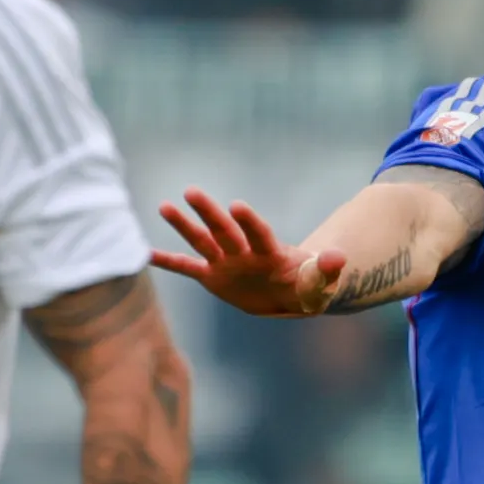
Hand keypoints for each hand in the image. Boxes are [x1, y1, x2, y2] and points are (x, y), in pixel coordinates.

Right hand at [153, 191, 356, 317]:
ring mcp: (226, 262)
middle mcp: (243, 252)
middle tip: (191, 191)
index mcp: (269, 252)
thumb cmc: (307, 283)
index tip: (236, 205)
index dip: (249, 221)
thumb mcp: (319, 281)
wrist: (291, 292)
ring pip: (202, 241)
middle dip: (209, 213)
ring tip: (165, 206)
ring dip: (184, 225)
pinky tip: (145, 255)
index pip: (258, 234)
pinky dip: (168, 262)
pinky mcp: (214, 276)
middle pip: (225, 230)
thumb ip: (325, 269)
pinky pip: (188, 268)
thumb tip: (339, 257)